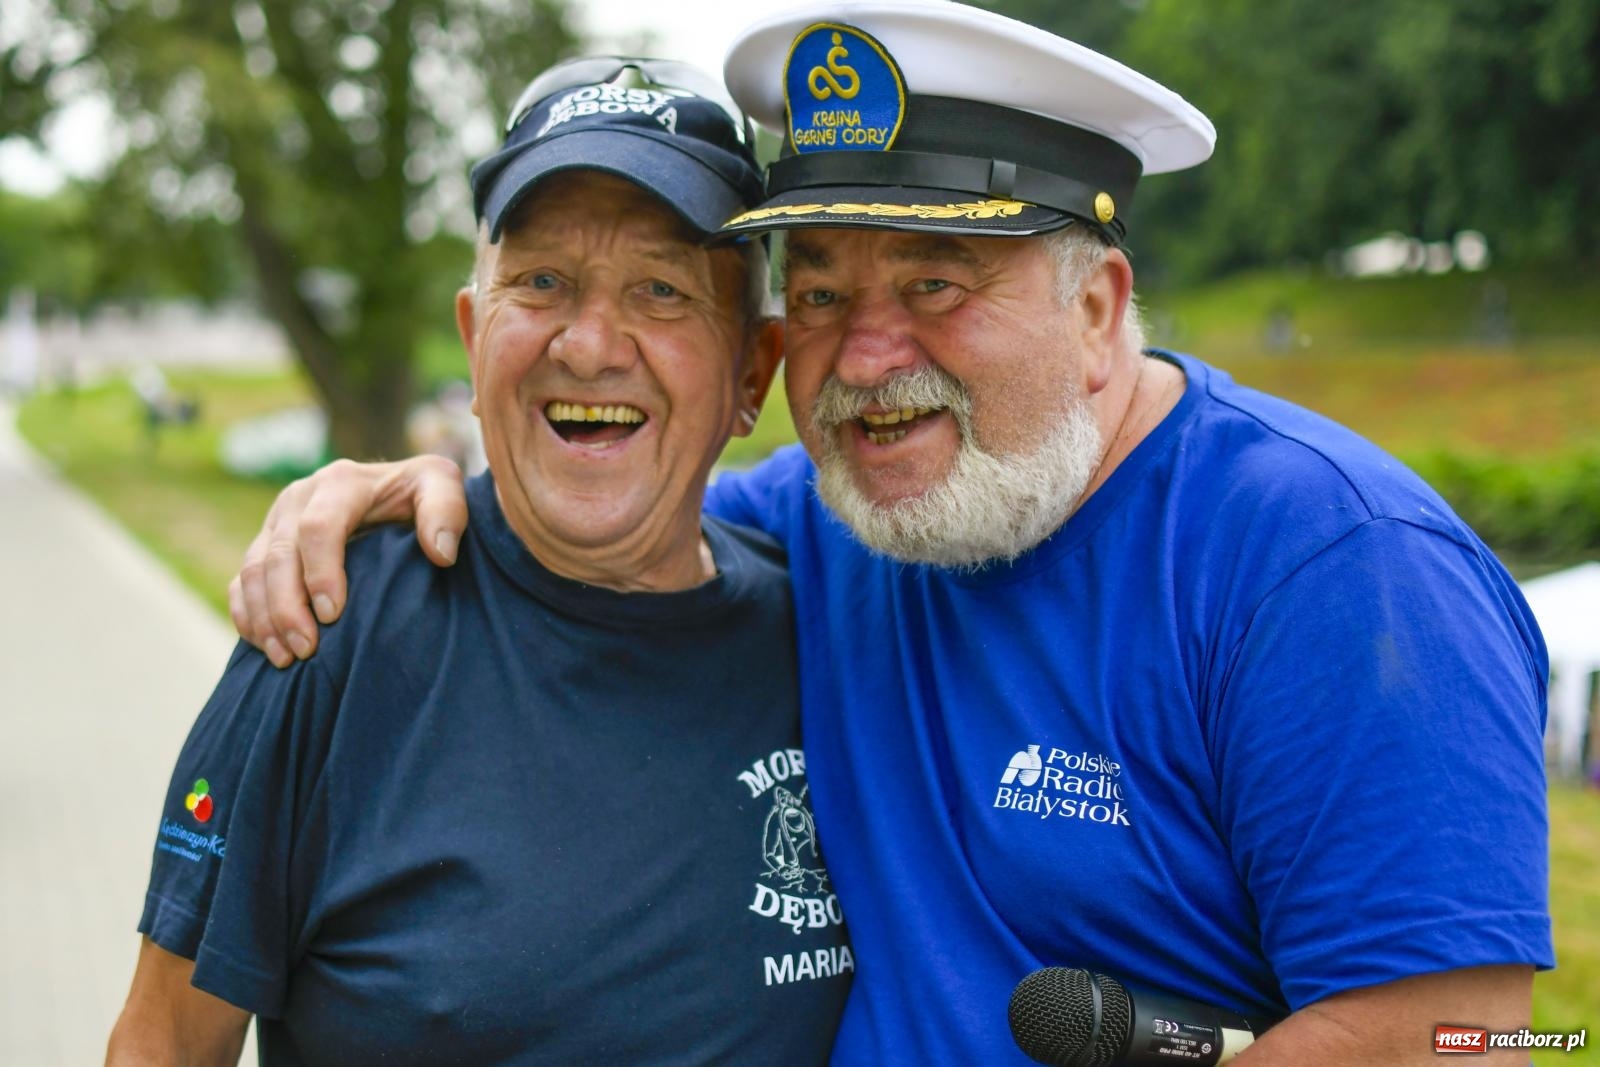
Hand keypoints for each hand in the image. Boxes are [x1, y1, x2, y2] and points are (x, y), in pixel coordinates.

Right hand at [228, 455, 467, 666]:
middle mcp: (299, 497)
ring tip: (286, 658)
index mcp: (341, 482)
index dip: (320, 572)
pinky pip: (241, 583)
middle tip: (306, 650)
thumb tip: (440, 553)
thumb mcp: (442, 486)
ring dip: (265, 617)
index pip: (318, 527)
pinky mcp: (263, 546)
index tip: (333, 615)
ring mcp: (276, 522)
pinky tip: (267, 647)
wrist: (394, 490)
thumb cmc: (420, 495)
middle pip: (279, 554)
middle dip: (287, 606)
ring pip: (253, 571)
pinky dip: (248, 616)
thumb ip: (446, 511)